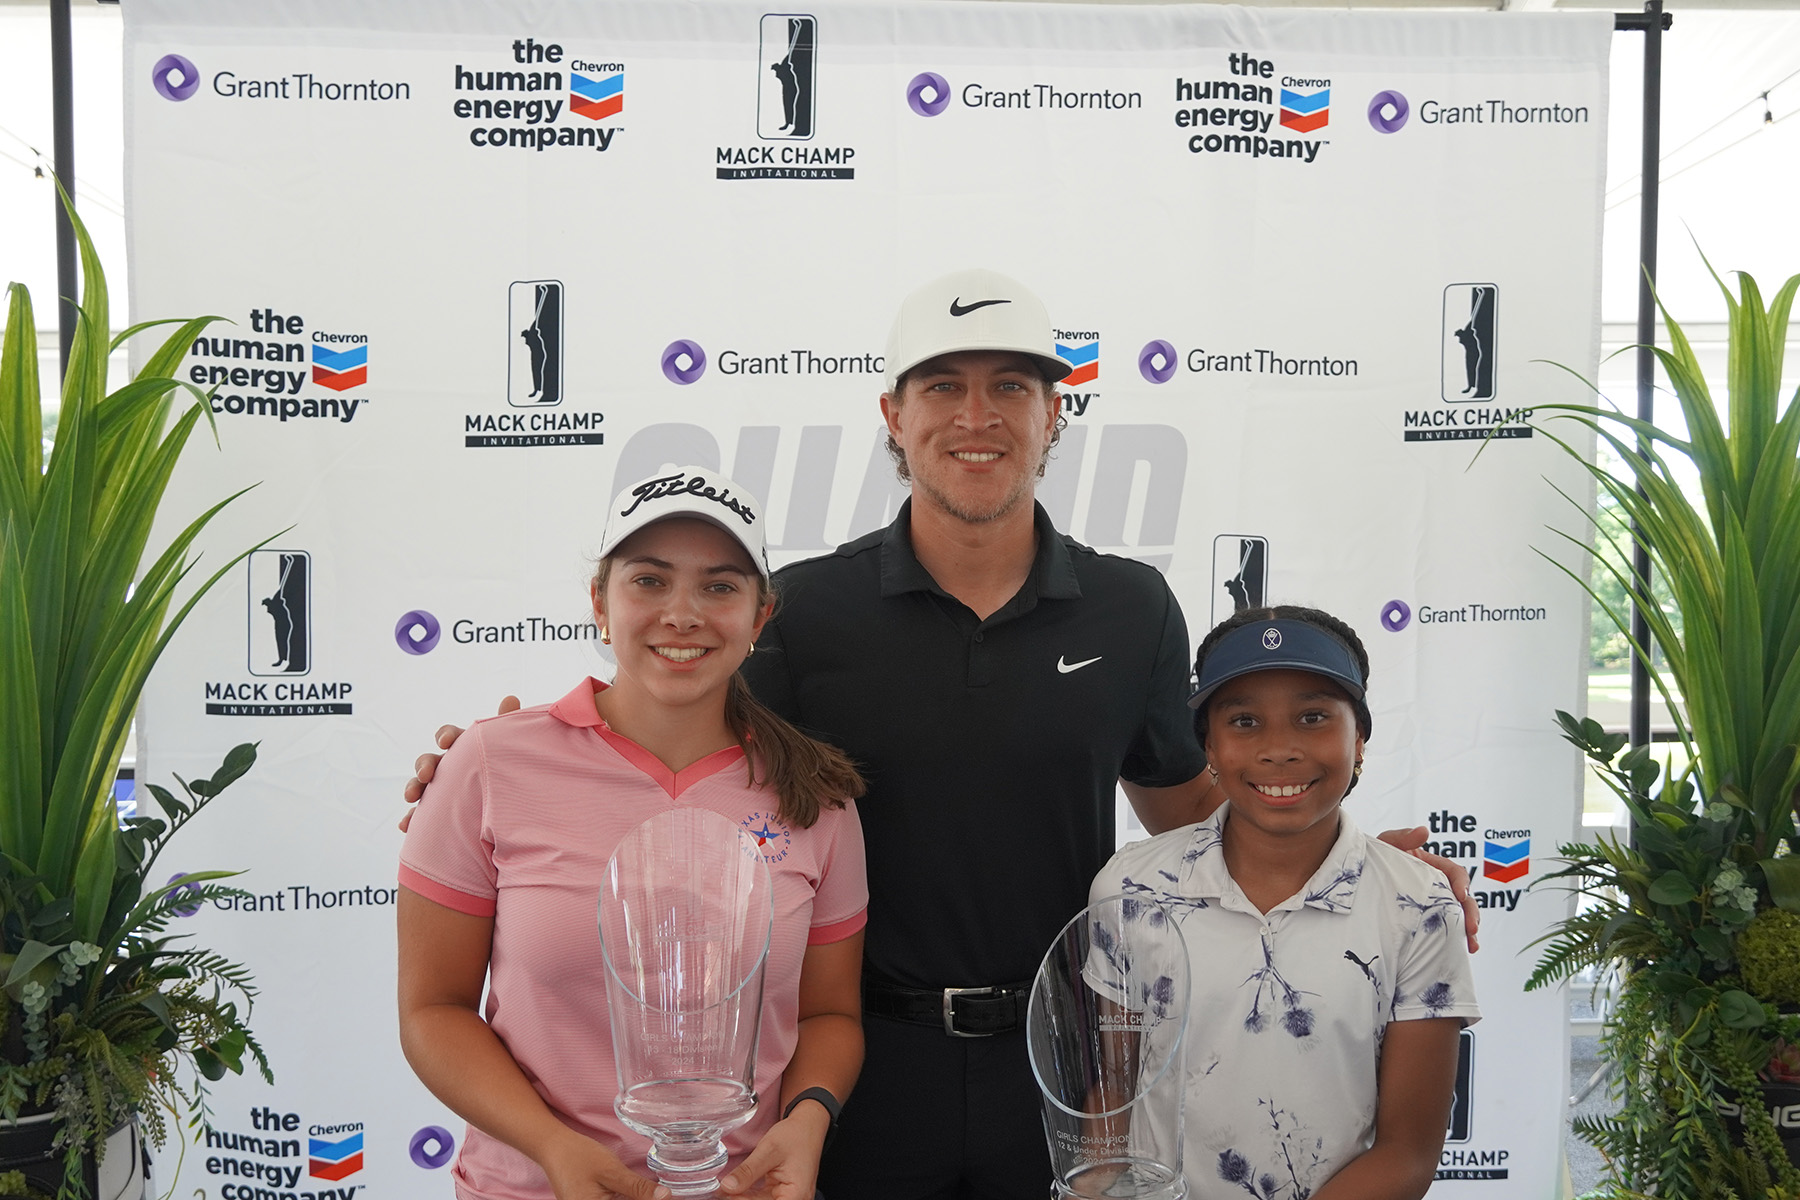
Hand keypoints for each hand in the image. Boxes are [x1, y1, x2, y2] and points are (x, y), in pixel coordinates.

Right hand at [398, 696, 518, 830]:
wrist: (507, 802)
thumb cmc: (505, 764)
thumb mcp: (506, 746)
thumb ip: (506, 723)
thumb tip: (511, 697)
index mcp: (464, 747)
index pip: (450, 736)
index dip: (445, 736)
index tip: (445, 743)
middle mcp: (448, 765)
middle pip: (429, 760)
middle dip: (424, 765)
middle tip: (426, 774)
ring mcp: (439, 788)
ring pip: (419, 785)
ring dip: (413, 788)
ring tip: (411, 797)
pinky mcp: (435, 812)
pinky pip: (419, 815)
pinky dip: (410, 818)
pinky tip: (405, 825)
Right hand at [538, 1132, 669, 1199]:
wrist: (554, 1148)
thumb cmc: (579, 1157)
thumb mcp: (612, 1171)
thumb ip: (638, 1188)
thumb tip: (667, 1197)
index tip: (667, 1196)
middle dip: (644, 1198)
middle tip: (662, 1192)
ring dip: (636, 1197)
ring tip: (653, 1191)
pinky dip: (627, 1196)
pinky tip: (636, 1191)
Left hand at [718, 1103, 830, 1199]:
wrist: (808, 1126)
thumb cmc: (794, 1136)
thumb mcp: (769, 1150)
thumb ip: (748, 1171)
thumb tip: (726, 1187)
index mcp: (795, 1196)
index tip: (723, 1194)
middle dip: (739, 1199)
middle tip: (721, 1190)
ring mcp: (788, 1198)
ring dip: (740, 1197)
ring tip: (723, 1189)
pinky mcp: (781, 1194)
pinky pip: (761, 1199)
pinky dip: (746, 1194)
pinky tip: (732, 1188)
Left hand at [1377, 826, 1479, 953]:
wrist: (1357, 878)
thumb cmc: (1375, 857)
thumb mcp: (1386, 845)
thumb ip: (1402, 837)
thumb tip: (1425, 831)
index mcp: (1433, 866)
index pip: (1455, 873)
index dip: (1462, 882)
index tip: (1461, 894)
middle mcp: (1438, 885)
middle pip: (1463, 898)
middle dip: (1471, 913)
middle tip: (1472, 928)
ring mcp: (1434, 903)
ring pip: (1458, 916)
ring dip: (1468, 930)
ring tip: (1472, 945)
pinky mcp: (1426, 919)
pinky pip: (1445, 929)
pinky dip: (1455, 939)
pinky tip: (1461, 952)